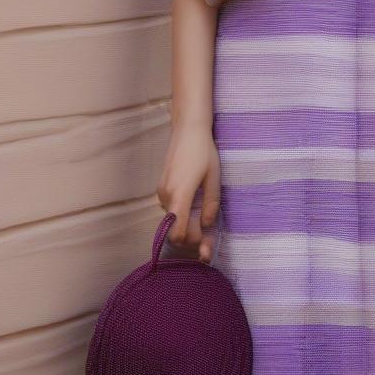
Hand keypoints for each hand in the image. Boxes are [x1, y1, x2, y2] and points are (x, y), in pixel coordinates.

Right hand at [156, 120, 220, 262]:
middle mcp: (166, 196)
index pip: (178, 231)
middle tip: (208, 241)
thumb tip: (207, 224)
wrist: (188, 131)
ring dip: (187, 224)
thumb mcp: (214, 179)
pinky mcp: (162, 188)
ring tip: (205, 219)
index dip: (192, 241)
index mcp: (180, 195)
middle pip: (175, 230)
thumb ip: (211, 204)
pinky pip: (171, 209)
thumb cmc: (204, 153)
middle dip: (191, 237)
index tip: (206, 242)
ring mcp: (161, 192)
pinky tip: (196, 206)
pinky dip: (182, 213)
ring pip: (173, 220)